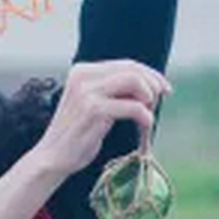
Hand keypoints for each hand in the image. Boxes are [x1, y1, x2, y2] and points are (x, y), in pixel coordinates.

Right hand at [33, 59, 171, 177]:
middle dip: (153, 85)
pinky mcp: (94, 110)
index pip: (126, 64)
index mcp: (82, 71)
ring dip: (149, 98)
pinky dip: (145, 116)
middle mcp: (82, 75)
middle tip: (156, 104)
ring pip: (134, 82)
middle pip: (132, 70)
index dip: (150, 74)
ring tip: (146, 115)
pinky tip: (144, 126)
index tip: (164, 89)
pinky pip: (133, 106)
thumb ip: (112, 90)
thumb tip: (150, 84)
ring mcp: (86, 91)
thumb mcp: (92, 102)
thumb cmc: (78, 132)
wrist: (54, 154)